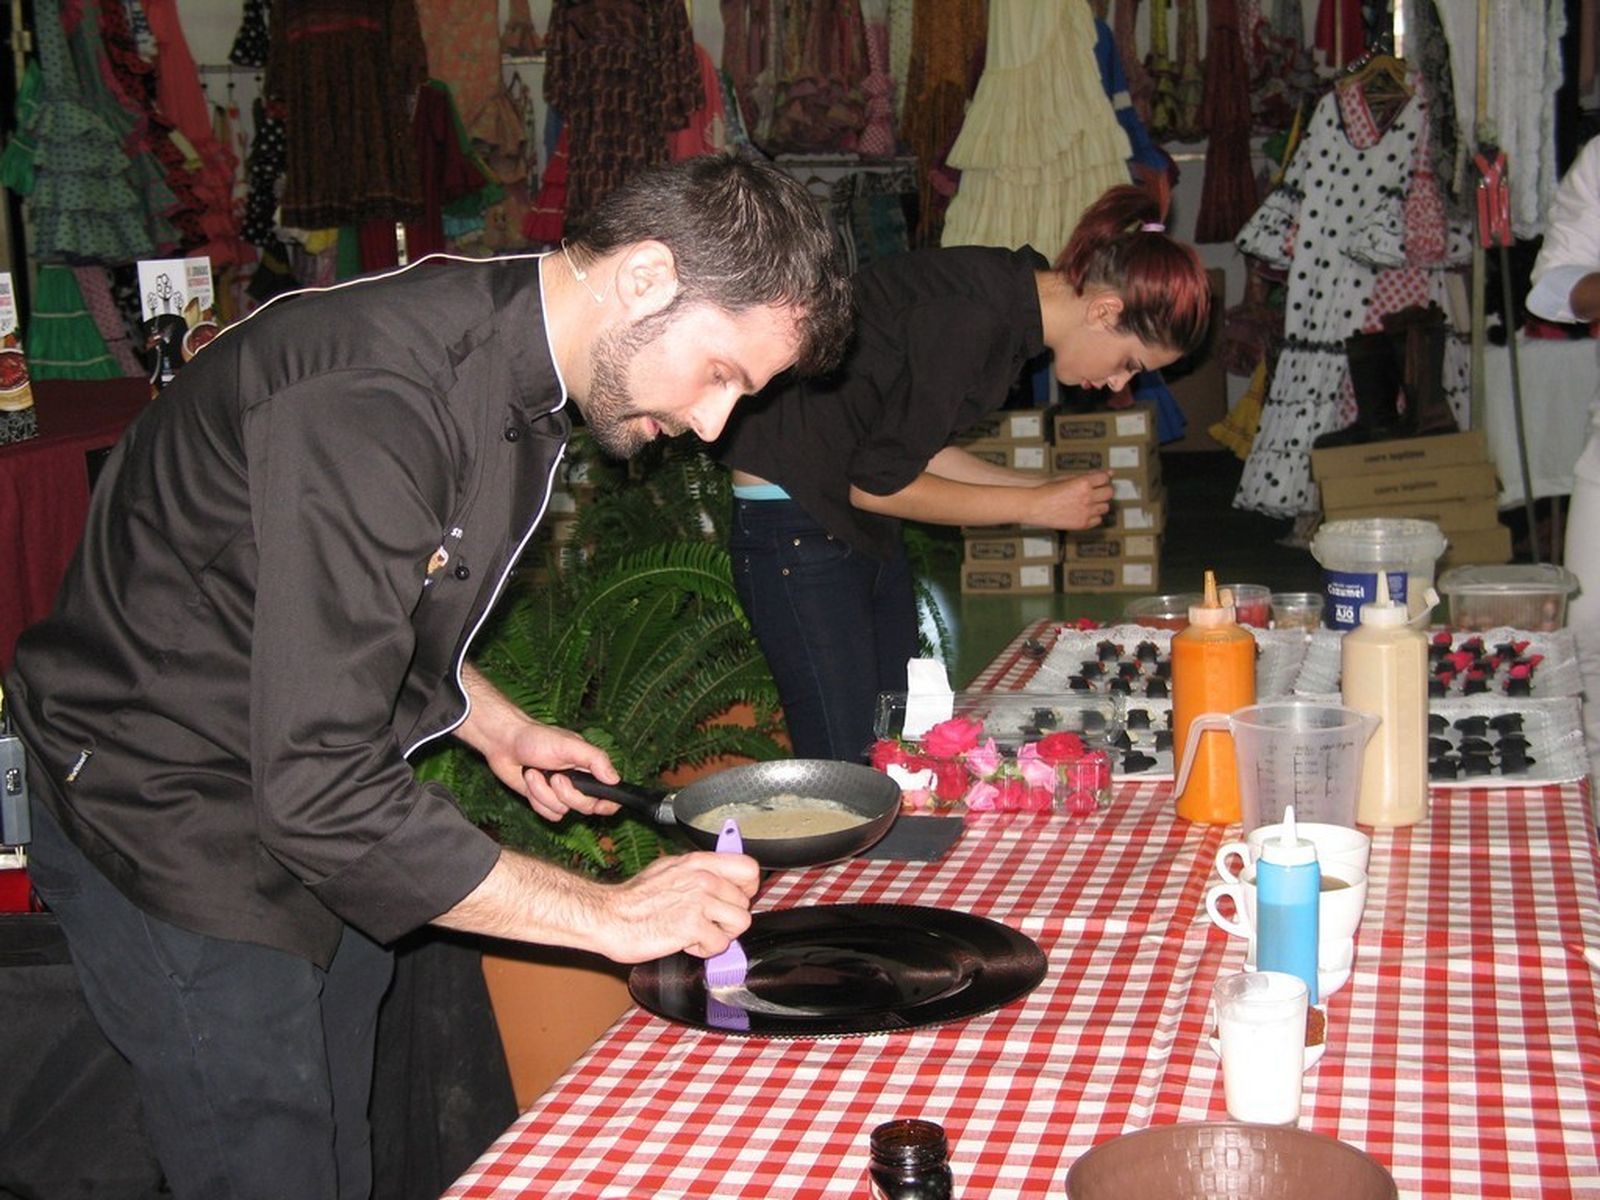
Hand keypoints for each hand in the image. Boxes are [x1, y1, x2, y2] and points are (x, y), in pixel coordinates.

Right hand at [436, 844, 758, 958]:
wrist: (609, 917)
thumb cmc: (635, 898)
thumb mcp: (670, 869)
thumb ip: (700, 871)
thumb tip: (726, 878)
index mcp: (700, 862)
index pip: (750, 868)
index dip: (748, 888)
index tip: (734, 899)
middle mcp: (704, 878)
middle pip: (746, 903)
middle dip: (728, 918)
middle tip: (703, 921)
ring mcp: (700, 901)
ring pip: (739, 925)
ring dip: (718, 935)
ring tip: (694, 932)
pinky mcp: (693, 926)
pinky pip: (720, 945)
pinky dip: (703, 950)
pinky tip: (683, 941)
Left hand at [456, 664, 622, 820]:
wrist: (504, 743)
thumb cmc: (537, 739)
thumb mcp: (569, 745)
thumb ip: (595, 760)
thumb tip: (615, 779)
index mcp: (589, 768)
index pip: (610, 793)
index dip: (608, 804)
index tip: (600, 805)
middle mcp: (578, 783)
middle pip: (586, 807)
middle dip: (567, 794)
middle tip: (555, 777)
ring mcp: (559, 793)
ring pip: (562, 811)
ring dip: (544, 793)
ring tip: (535, 773)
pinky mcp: (543, 800)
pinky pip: (547, 813)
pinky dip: (536, 799)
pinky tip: (530, 781)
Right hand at [1024, 471, 1113, 529]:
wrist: (1034, 506)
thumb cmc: (1048, 490)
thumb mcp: (1068, 478)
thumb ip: (1090, 475)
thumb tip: (1108, 472)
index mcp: (1083, 483)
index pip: (1105, 479)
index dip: (1102, 479)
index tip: (1098, 481)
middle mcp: (1087, 497)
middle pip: (1109, 493)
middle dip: (1103, 491)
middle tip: (1096, 491)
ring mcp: (1086, 512)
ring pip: (1105, 507)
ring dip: (1099, 504)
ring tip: (1088, 502)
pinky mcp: (1082, 523)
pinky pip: (1098, 520)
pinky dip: (1093, 516)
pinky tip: (1084, 512)